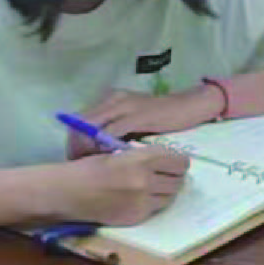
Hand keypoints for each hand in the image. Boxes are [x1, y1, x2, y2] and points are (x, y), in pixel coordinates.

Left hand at [68, 86, 219, 156]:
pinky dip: (105, 146)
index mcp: (111, 99)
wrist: (190, 106)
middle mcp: (114, 99)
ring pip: (92, 127)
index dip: (74, 140)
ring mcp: (125, 106)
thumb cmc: (163, 117)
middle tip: (78, 165)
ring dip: (86, 148)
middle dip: (75, 146)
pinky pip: (112, 132)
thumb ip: (116, 130)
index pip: (80, 119)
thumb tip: (95, 150)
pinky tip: (107, 159)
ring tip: (89, 165)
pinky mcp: (137, 115)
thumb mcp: (134, 121)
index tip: (75, 158)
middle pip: (81, 123)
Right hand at [69, 146, 191, 224]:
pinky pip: (155, 209)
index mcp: (142, 159)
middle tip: (165, 174)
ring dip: (165, 191)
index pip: (179, 161)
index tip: (174, 162)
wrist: (66, 192)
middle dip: (174, 177)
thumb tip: (165, 159)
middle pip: (178, 180)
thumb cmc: (89, 167)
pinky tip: (139, 198)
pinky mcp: (136, 217)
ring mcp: (142, 201)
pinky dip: (152, 203)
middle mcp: (146, 180)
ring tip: (152, 187)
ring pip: (170, 196)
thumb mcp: (119, 153)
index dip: (178, 161)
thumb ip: (143, 157)